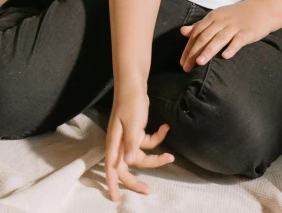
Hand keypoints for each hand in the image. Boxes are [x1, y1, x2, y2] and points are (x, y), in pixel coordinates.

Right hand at [105, 87, 174, 201]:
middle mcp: (120, 143)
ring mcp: (128, 138)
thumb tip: (130, 160)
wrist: (134, 83)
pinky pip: (147, 142)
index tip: (116, 199)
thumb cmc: (130, 101)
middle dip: (136, 180)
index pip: (111, 168)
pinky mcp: (137, 131)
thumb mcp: (133, 122)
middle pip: (126, 167)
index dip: (112, 184)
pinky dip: (157, 137)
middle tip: (148, 191)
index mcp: (115, 142)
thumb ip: (132, 142)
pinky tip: (166, 127)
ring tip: (170, 156)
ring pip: (140, 156)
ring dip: (155, 156)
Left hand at [180, 0, 271, 71]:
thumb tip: (183, 31)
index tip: (182, 62)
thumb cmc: (236, 16)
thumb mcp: (217, 17)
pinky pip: (238, 40)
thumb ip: (200, 25)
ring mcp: (235, 26)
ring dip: (209, 50)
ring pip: (219, 38)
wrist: (261, 9)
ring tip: (200, 62)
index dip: (188, 48)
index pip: (197, 33)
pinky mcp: (247, 32)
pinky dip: (231, 47)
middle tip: (187, 67)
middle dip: (194, 52)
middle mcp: (222, 21)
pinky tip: (225, 56)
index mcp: (213, 17)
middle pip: (205, 37)